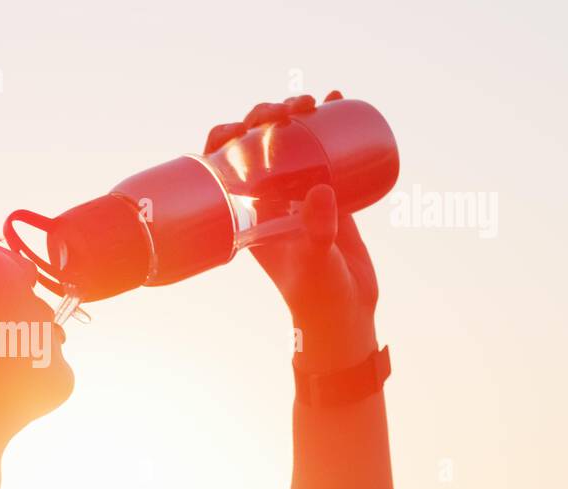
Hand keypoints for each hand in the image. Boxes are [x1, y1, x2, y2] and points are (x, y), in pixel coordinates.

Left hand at [205, 91, 378, 373]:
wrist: (344, 310)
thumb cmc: (316, 293)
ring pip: (288, 139)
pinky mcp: (327, 190)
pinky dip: (328, 121)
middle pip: (255, 142)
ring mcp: (297, 190)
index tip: (243, 125)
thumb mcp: (312, 264)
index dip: (225, 137)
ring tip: (316, 100)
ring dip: (296, 111)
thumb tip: (322, 191)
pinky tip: (336, 98)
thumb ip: (316, 233)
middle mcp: (266, 195)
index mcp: (246, 210)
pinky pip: (323, 148)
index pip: (222, 164)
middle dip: (266, 115)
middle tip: (290, 110)